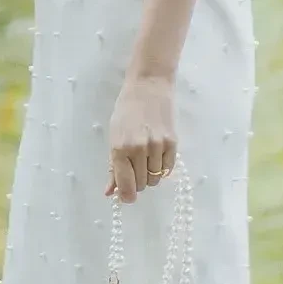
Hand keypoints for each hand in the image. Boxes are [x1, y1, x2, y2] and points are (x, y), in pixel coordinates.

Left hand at [105, 74, 176, 202]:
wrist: (149, 86)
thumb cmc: (126, 110)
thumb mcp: (114, 136)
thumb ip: (113, 166)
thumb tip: (110, 192)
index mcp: (120, 148)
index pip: (126, 185)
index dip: (127, 196)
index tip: (127, 197)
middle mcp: (139, 150)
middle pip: (142, 184)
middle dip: (137, 182)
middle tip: (134, 168)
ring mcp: (157, 146)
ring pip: (155, 178)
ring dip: (150, 174)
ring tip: (146, 158)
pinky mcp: (172, 143)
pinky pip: (168, 169)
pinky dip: (162, 168)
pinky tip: (157, 155)